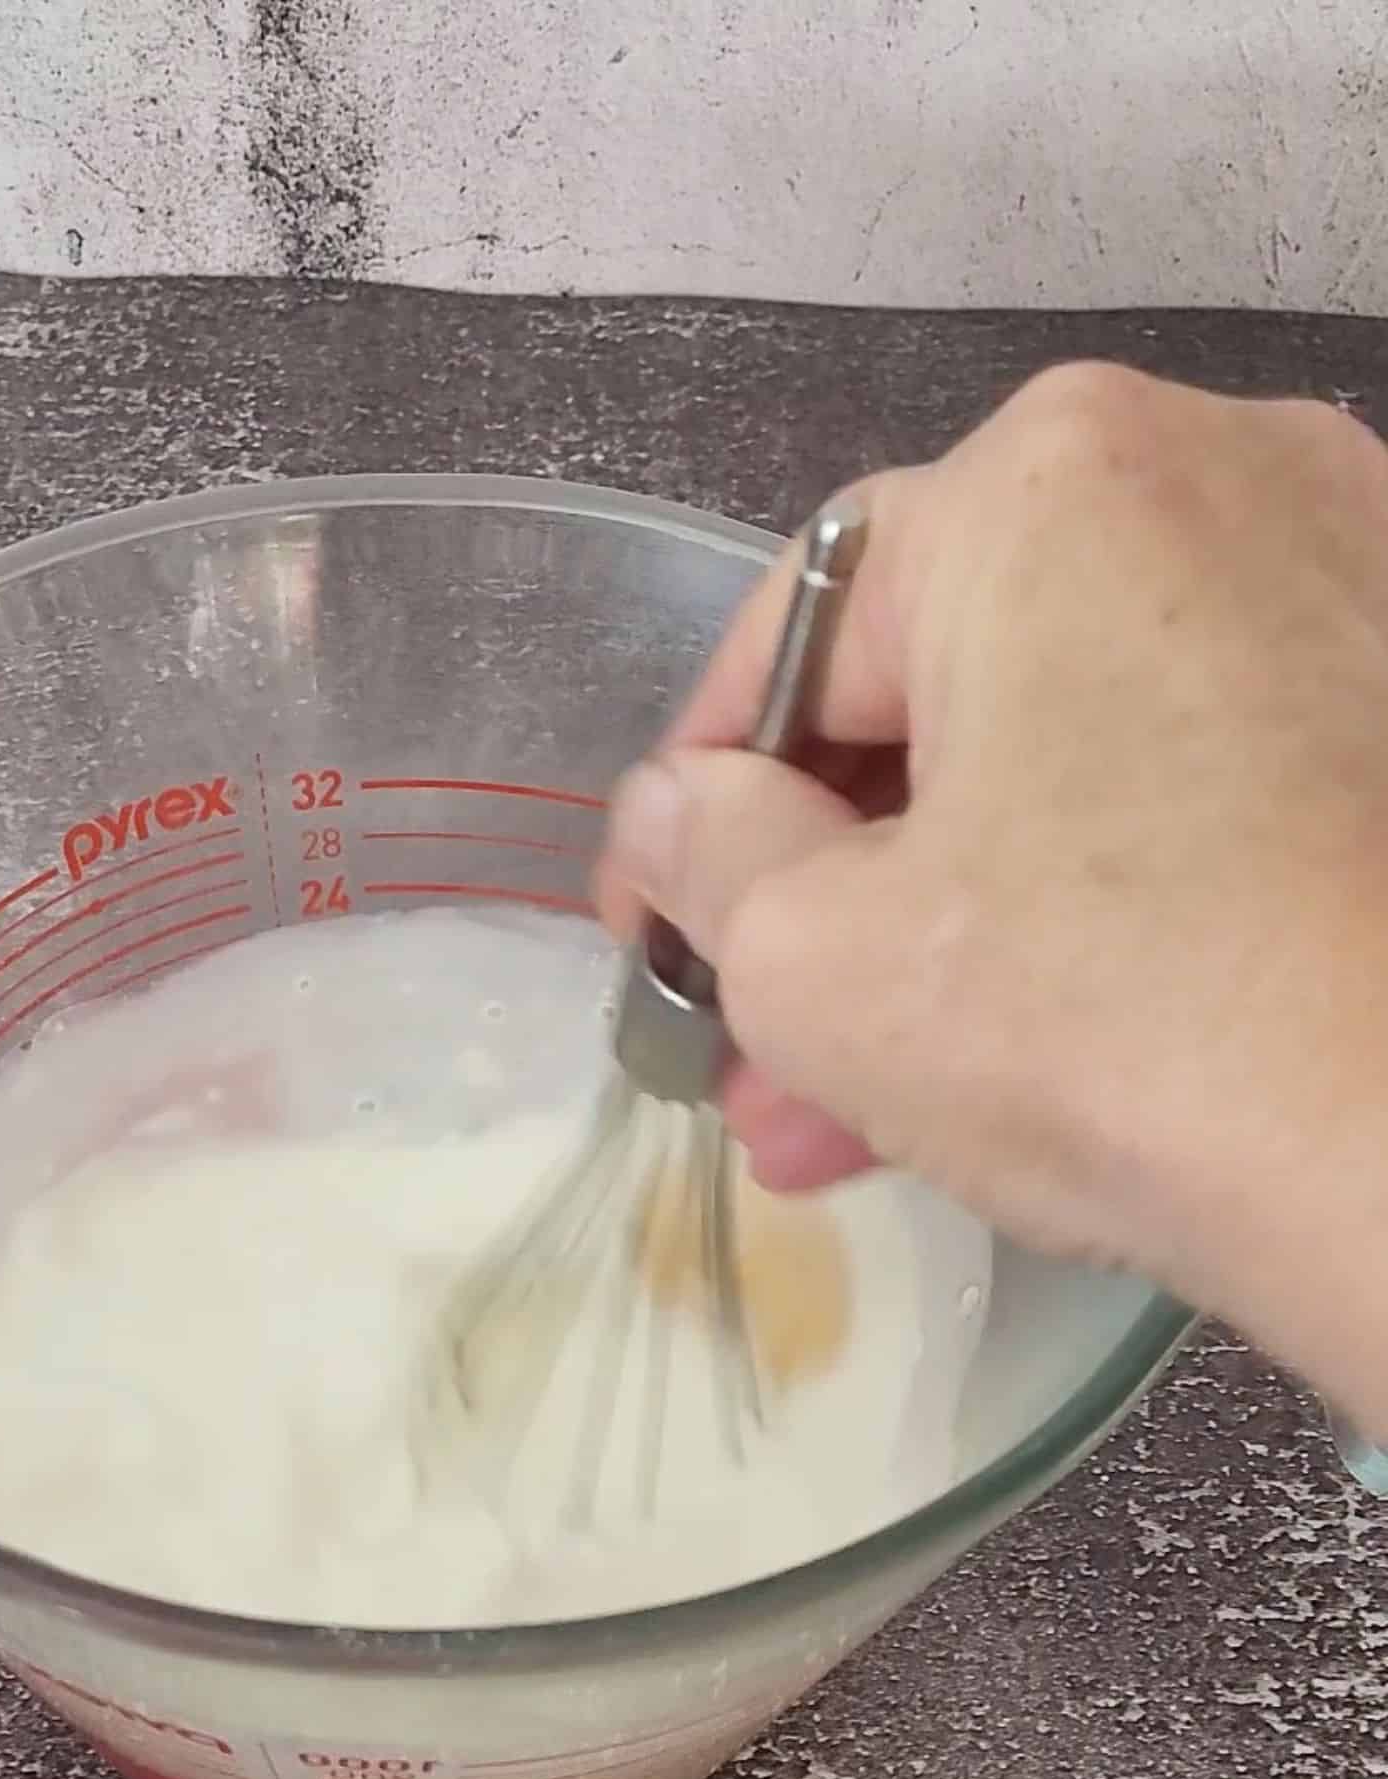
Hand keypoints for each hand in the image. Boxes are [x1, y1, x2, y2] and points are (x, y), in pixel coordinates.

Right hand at [595, 364, 1387, 1433]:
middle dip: (835, 906)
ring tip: (869, 1112)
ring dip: (956, 934)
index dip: (696, 800)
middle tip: (767, 1061)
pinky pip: (1204, 791)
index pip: (797, 636)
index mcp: (1046, 483)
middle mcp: (1216, 474)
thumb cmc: (1113, 1022)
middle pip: (945, 703)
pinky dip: (1109, 906)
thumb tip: (673, 817)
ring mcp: (1355, 583)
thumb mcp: (816, 963)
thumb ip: (703, 859)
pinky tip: (1040, 1056)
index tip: (654, 926)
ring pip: (1076, 763)